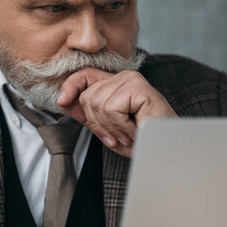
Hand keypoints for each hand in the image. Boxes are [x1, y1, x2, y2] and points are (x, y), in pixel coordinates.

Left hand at [57, 68, 176, 157]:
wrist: (165, 151)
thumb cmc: (140, 141)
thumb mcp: (106, 128)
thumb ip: (86, 114)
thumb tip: (62, 100)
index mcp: (115, 84)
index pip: (84, 75)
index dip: (70, 86)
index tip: (61, 101)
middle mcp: (123, 77)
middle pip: (87, 97)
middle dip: (99, 123)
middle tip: (120, 134)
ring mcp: (131, 80)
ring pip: (97, 104)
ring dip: (113, 128)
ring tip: (130, 133)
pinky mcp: (138, 87)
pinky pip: (112, 108)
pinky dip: (122, 126)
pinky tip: (136, 129)